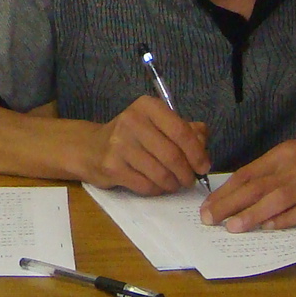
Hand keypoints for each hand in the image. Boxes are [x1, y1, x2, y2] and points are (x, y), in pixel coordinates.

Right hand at [84, 95, 210, 195]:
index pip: (181, 131)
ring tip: (174, 184)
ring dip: (173, 184)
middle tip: (190, 180)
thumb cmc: (131, 136)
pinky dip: (157, 190)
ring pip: (160, 173)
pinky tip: (157, 186)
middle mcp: (132, 121)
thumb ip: (184, 129)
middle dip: (187, 173)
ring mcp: (120, 144)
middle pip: (172, 155)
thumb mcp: (156, 124)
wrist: (91, 148)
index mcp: (147, 107)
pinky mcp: (112, 167)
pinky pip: (146, 185)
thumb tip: (203, 140)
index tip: (204, 166)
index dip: (197, 152)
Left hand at [201, 118, 295, 231]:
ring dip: (251, 214)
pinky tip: (269, 227)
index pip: (246, 174)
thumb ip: (275, 169)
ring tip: (231, 227)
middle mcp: (294, 168)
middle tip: (208, 219)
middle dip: (228, 204)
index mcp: (284, 155)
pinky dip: (285, 219)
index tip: (207, 206)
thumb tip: (248, 189)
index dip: (225, 192)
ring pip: (275, 199)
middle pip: (255, 187)